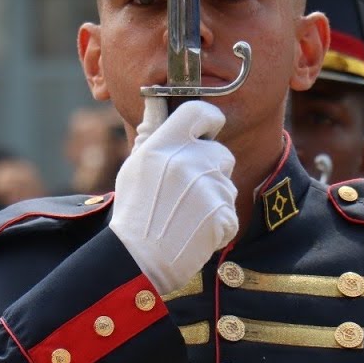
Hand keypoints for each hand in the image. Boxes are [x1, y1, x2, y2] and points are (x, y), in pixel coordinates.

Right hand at [110, 99, 238, 294]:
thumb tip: (155, 103)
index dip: (210, 120)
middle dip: (212, 171)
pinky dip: (218, 226)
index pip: (200, 111)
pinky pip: (230, 214)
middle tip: (187, 193)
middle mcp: (188, 161)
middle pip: (221, 153)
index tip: (208, 130)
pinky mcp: (221, 214)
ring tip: (186, 216)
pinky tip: (195, 232)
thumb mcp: (134, 167)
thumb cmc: (134, 212)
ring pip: (228, 185)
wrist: (139, 259)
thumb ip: (151, 134)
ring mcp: (207, 187)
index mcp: (164, 145)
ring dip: (214, 200)